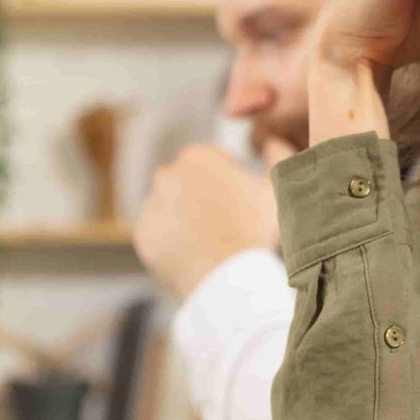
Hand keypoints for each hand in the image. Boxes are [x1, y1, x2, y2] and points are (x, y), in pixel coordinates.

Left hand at [133, 144, 275, 297]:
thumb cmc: (253, 229)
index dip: (232, 181)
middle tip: (228, 224)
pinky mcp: (143, 236)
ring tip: (212, 242)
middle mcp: (166, 175)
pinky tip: (195, 254)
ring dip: (187, 219)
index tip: (242, 203)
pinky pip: (160, 235)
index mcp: (196, 157)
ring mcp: (151, 206)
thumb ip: (276, 156)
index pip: (215, 163)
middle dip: (206, 197)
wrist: (226, 277)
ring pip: (172, 208)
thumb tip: (270, 141)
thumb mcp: (275, 188)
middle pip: (190, 184)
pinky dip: (173, 242)